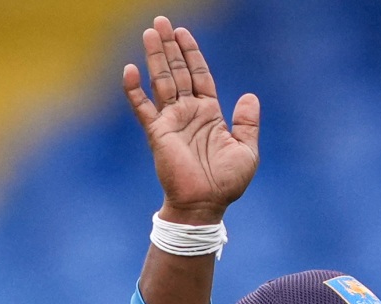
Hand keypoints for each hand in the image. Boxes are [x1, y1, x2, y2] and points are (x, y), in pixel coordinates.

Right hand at [123, 16, 259, 223]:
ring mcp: (171, 121)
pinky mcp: (157, 134)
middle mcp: (188, 113)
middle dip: (170, 47)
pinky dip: (134, 90)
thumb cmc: (226, 183)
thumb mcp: (247, 150)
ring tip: (150, 33)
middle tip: (161, 22)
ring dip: (155, 57)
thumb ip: (247, 123)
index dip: (192, 54)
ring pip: (161, 82)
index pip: (199, 76)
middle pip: (178, 72)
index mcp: (209, 114)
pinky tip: (130, 69)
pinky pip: (143, 108)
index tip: (184, 33)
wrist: (206, 205)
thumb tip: (250, 95)